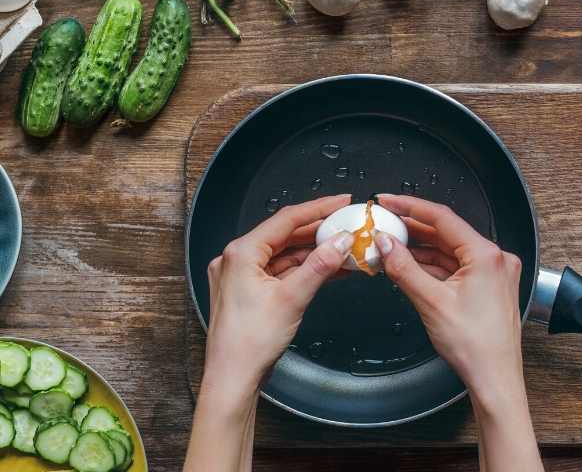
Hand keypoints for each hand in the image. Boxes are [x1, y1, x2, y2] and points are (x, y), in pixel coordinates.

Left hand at [204, 194, 353, 386]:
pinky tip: (328, 269)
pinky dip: (303, 270)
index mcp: (241, 253)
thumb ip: (319, 265)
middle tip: (347, 225)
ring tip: (345, 248)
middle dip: (319, 232)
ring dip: (314, 252)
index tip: (342, 202)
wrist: (233, 378)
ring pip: (284, 255)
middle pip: (285, 235)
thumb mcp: (292, 298)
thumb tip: (341, 242)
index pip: (286, 219)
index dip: (318, 209)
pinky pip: (280, 272)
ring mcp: (241, 276)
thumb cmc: (249, 343)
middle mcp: (237, 260)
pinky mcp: (248, 292)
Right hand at [374, 194, 524, 400]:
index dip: (410, 207)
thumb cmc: (475, 346)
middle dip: (413, 229)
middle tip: (384, 222)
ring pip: (450, 251)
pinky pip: (456, 267)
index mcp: (487, 255)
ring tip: (391, 245)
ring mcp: (493, 273)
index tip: (388, 201)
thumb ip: (404, 268)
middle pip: (446, 233)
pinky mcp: (488, 287)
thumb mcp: (431, 302)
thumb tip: (385, 244)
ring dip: (421, 248)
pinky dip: (433, 265)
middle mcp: (495, 259)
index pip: (443, 218)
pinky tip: (410, 265)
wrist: (495, 378)